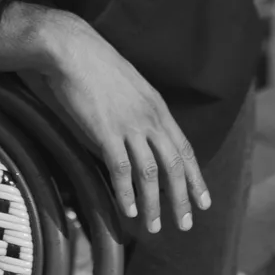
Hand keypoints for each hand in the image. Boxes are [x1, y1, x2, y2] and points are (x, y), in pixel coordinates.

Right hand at [22, 12, 210, 235]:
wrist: (71, 48)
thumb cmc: (94, 64)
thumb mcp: (129, 84)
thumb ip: (139, 111)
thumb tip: (139, 136)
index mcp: (156, 106)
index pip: (184, 148)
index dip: (195, 177)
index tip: (203, 201)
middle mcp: (148, 117)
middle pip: (173, 166)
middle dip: (181, 199)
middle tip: (185, 224)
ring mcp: (128, 124)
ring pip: (150, 174)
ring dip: (154, 204)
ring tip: (154, 227)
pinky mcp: (105, 130)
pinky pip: (121, 170)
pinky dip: (127, 194)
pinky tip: (129, 211)